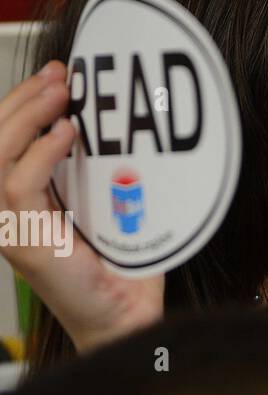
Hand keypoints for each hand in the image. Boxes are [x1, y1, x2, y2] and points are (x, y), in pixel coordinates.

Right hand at [0, 61, 163, 351]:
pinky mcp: (26, 244)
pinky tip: (66, 134)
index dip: (22, 102)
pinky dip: (40, 154)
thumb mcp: (106, 206)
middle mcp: (7, 214)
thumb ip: (98, 171)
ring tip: (59, 94)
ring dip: (26, 117)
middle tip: (58, 76)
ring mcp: (11, 229)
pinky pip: (18, 187)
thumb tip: (115, 124)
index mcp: (22, 202)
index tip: (56, 75)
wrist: (127, 319)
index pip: (3, 141)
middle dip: (22, 99)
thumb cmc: (120, 269)